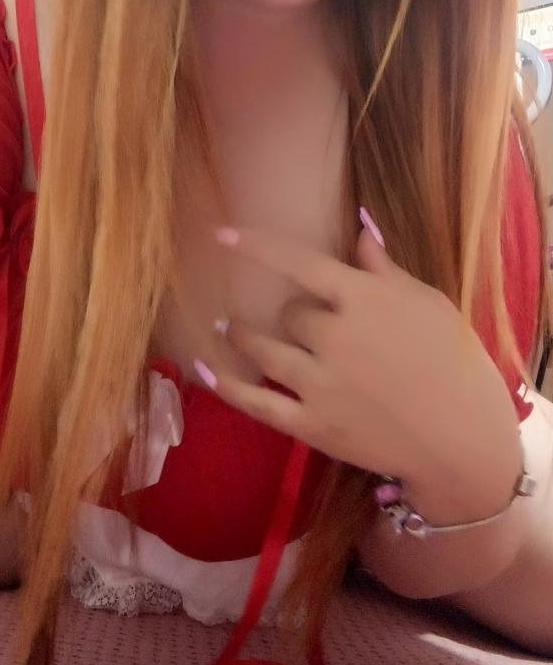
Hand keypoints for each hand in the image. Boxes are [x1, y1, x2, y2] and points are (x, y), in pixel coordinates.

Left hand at [194, 215, 522, 526]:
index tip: (220, 234)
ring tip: (230, 328)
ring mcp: (319, 383)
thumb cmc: (453, 361)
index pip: (297, 262)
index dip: (255, 245)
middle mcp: (335, 336)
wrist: (462, 438)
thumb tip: (360, 226)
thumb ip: (383, 269)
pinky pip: (256, 402)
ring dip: (244, 336)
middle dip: (296, 315)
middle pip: (291, 313)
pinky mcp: (311, 425)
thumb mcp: (427, 303)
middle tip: (309, 325)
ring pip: (264, 350)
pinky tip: (203, 368)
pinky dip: (225, 385)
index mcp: (363, 299)